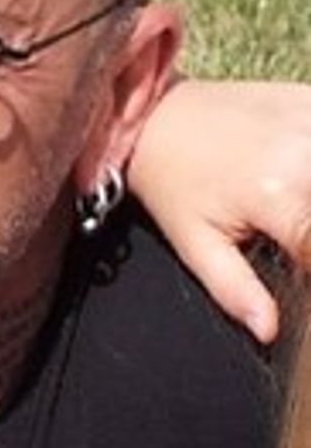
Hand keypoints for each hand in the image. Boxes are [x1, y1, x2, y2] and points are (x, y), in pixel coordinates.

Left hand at [128, 77, 310, 342]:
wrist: (153, 116)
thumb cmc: (171, 181)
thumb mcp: (195, 244)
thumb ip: (237, 291)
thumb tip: (269, 331)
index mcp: (280, 195)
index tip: (298, 266)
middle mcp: (305, 153)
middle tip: (294, 236)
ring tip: (292, 210)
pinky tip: (300, 172)